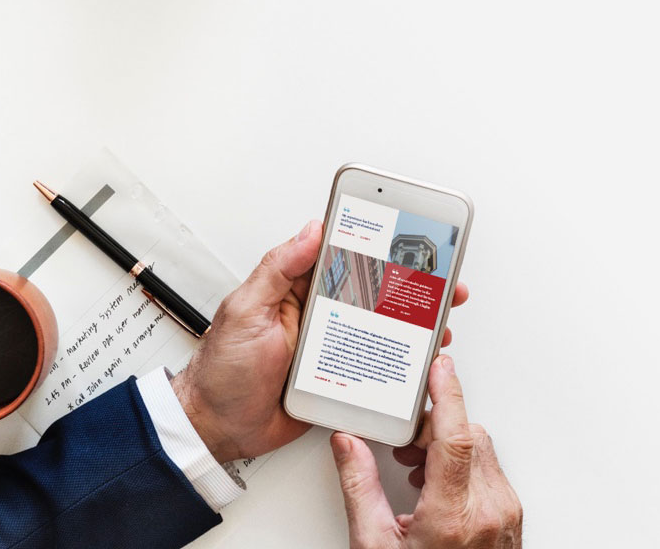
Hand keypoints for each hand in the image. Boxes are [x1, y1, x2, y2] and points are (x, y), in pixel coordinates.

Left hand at [171, 220, 470, 462]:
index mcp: (300, 292)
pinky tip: (418, 363)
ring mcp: (332, 349)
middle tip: (443, 282)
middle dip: (411, 287)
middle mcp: (321, 317)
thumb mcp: (245, 310)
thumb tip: (310, 231)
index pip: (345, 258)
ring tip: (439, 324)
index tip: (408, 237)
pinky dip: (399, 367)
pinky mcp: (338, 380)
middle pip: (375, 295)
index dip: (378, 247)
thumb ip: (278, 269)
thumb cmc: (222, 370)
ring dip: (413, 327)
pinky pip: (374, 369)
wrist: (217, 427)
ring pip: (381, 331)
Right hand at [333, 355, 522, 548]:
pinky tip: (437, 485)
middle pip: (470, 437)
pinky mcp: (511, 519)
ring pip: (483, 451)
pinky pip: (491, 473)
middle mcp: (488, 512)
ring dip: (450, 447)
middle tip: (404, 441)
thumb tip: (348, 445)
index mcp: (452, 517)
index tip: (439, 367)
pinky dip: (464, 467)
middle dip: (436, 428)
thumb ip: (359, 489)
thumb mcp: (373, 547)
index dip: (448, 395)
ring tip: (415, 469)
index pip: (457, 437)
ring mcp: (506, 515)